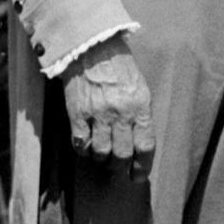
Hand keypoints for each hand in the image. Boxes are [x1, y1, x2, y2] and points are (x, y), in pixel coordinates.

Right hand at [63, 38, 156, 162]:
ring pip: (101, 152)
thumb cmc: (119, 67)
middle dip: (121, 169)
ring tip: (103, 159)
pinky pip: (81, 143)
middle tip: (119, 172)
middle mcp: (121, 112)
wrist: (91, 47)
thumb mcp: (140, 88)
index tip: (138, 175)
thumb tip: (139, 143)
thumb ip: (140, 114)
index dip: (142, 166)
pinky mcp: (78, 113)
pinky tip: (86, 147)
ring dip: (102, 160)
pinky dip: (84, 150)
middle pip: (122, 154)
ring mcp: (98, 114)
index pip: (145, 145)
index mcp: (140, 106)